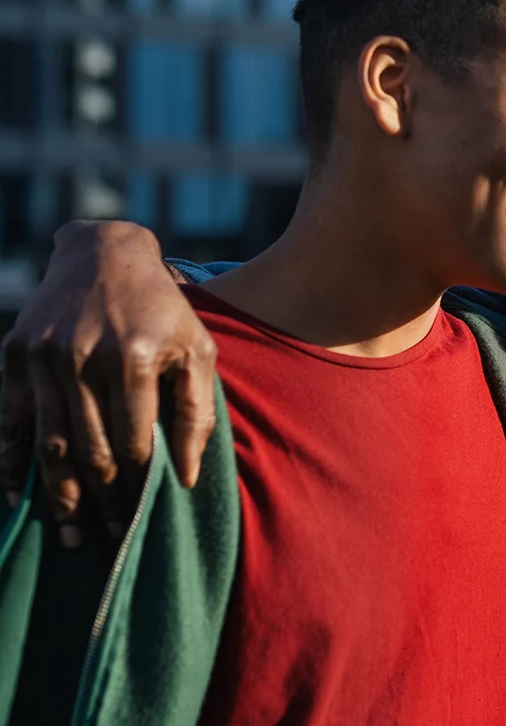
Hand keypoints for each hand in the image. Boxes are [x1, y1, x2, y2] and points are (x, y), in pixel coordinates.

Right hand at [0, 220, 216, 546]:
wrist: (105, 254)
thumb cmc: (163, 311)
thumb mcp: (198, 351)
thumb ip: (198, 411)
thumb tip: (188, 476)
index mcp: (139, 357)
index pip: (136, 441)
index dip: (138, 486)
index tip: (143, 520)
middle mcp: (87, 357)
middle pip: (90, 449)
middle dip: (102, 501)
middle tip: (111, 540)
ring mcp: (45, 356)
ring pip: (50, 443)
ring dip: (59, 497)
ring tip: (71, 536)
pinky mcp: (15, 354)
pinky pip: (11, 421)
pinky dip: (12, 463)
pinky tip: (20, 499)